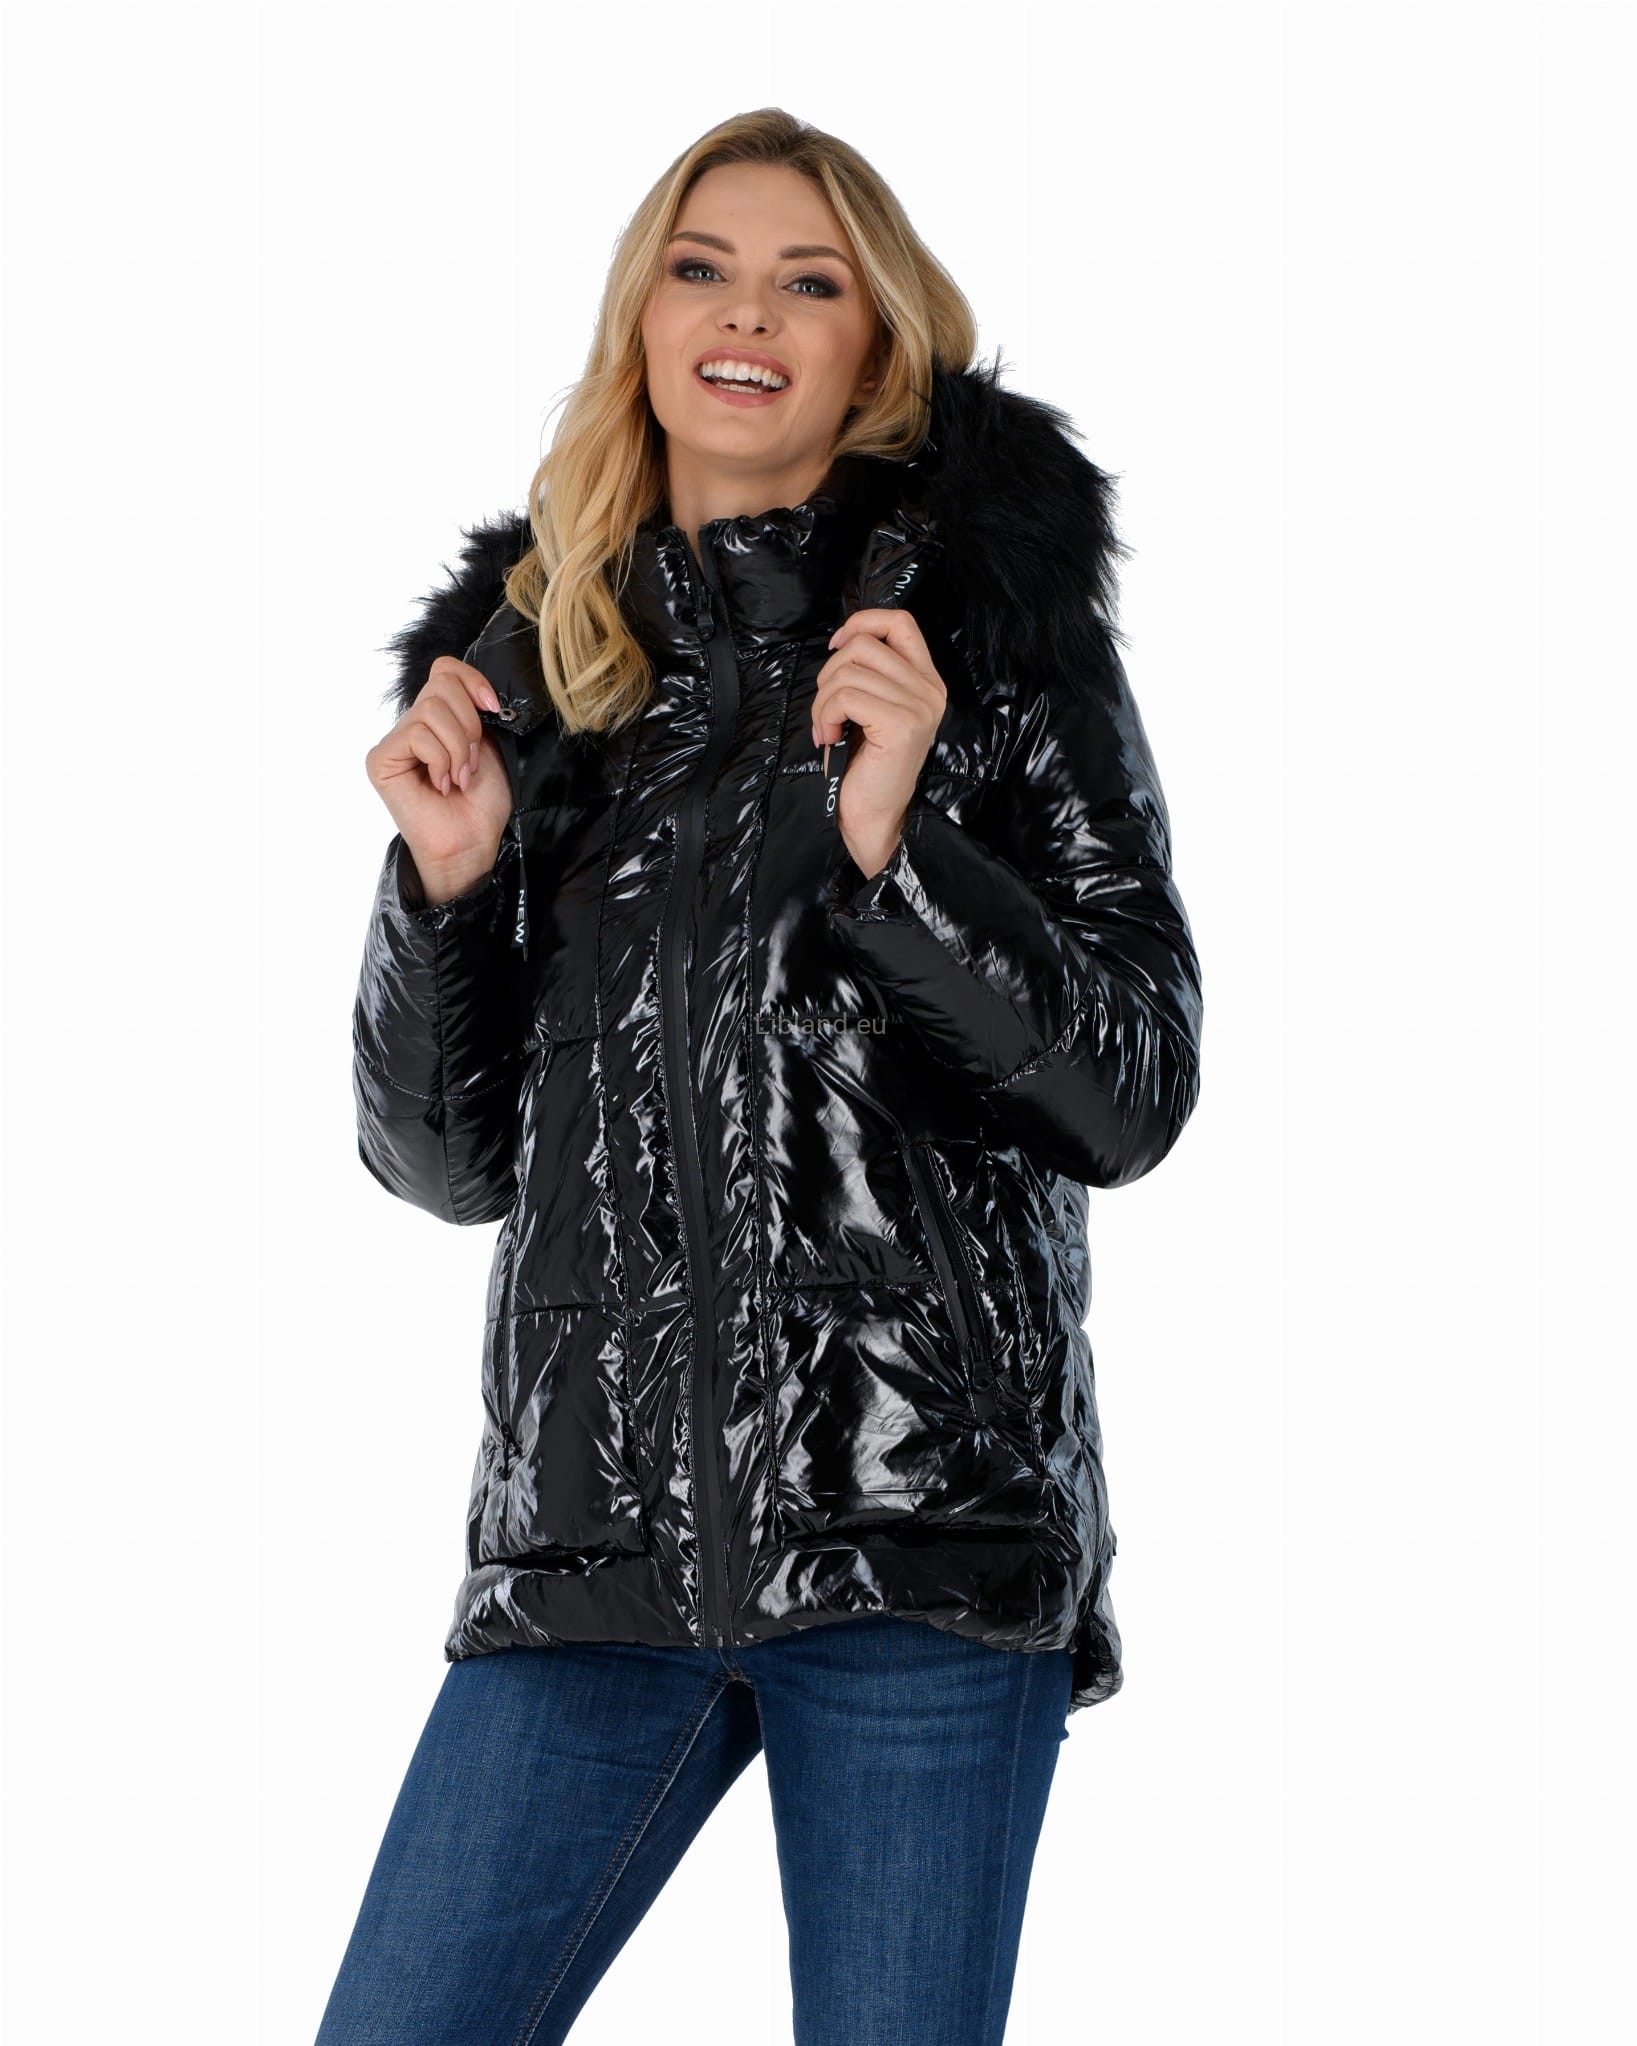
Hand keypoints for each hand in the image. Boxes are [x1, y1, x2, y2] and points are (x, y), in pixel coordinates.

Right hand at [365, 656, 511, 904]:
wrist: (471, 843)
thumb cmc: (480, 803)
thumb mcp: (488, 746)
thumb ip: (476, 711)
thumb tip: (474, 688)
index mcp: (439, 718)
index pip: (445, 669)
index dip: (472, 681)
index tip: (494, 708)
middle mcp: (412, 724)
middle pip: (441, 684)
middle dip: (469, 724)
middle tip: (472, 762)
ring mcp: (394, 741)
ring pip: (430, 709)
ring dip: (457, 746)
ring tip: (459, 777)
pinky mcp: (381, 759)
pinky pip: (416, 734)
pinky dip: (439, 760)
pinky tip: (441, 784)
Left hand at [810, 608, 946, 877]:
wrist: (873, 816)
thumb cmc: (866, 765)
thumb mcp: (872, 708)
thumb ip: (869, 673)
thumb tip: (841, 641)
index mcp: (927, 681)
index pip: (900, 621)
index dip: (861, 623)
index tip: (836, 647)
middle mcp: (930, 690)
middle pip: (864, 645)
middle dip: (829, 675)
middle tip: (826, 711)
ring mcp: (919, 707)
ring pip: (849, 672)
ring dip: (823, 701)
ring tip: (826, 729)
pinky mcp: (902, 725)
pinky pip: (846, 697)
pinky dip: (825, 716)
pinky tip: (829, 738)